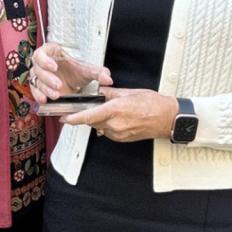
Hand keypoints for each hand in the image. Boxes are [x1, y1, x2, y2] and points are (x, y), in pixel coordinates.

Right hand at [29, 42, 111, 102]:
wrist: (72, 84)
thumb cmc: (76, 72)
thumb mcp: (87, 71)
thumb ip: (98, 73)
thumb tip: (108, 79)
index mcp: (52, 53)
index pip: (43, 51)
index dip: (45, 59)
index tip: (54, 66)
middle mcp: (42, 64)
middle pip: (38, 68)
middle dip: (48, 78)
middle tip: (59, 85)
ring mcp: (39, 76)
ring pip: (36, 80)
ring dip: (45, 88)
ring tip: (56, 95)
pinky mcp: (38, 88)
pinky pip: (34, 91)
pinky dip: (38, 96)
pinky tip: (45, 100)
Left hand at [62, 87, 178, 141]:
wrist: (168, 118)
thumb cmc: (154, 104)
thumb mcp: (130, 92)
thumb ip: (111, 93)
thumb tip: (100, 91)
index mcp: (116, 110)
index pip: (89, 116)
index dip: (74, 118)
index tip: (64, 117)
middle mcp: (116, 124)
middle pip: (92, 121)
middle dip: (88, 115)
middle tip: (87, 107)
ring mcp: (119, 134)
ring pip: (100, 127)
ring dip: (99, 119)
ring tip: (111, 110)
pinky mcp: (122, 139)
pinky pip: (108, 132)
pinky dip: (107, 125)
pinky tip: (117, 118)